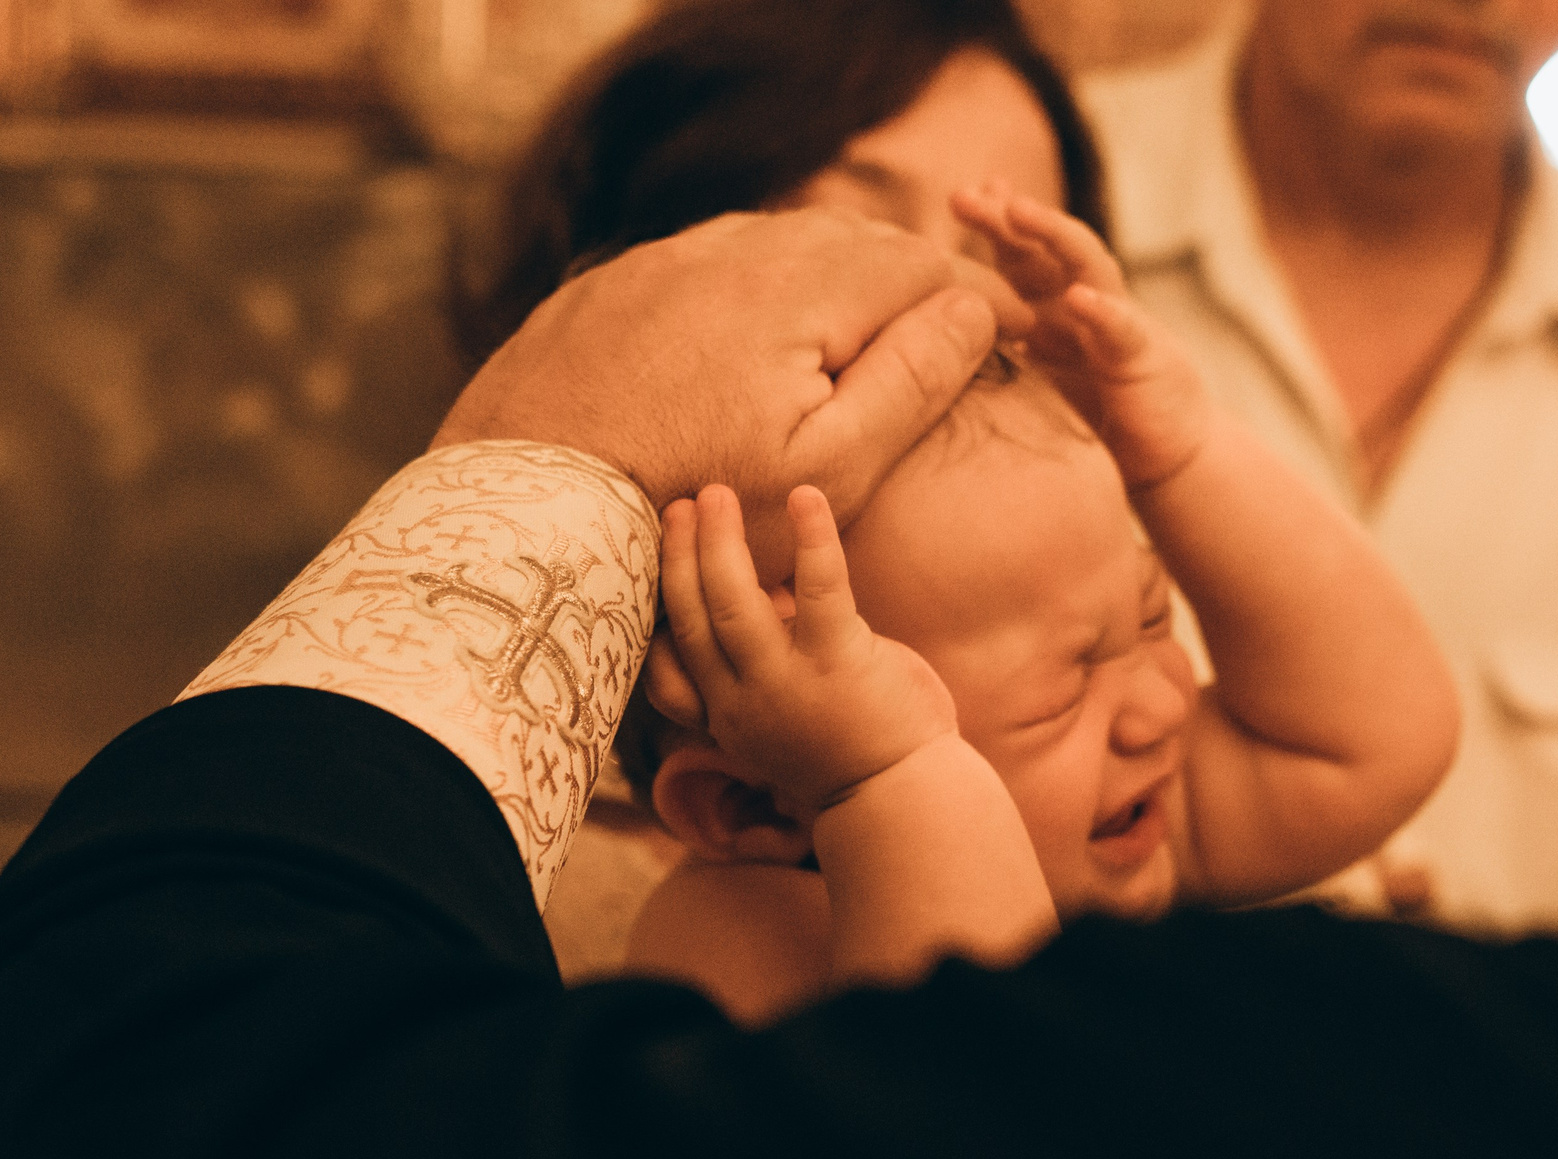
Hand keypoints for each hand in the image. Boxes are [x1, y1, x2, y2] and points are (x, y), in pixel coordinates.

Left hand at [436, 208, 1033, 574]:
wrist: (527, 517)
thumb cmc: (691, 510)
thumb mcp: (829, 466)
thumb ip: (912, 379)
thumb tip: (975, 306)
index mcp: (796, 289)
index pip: (919, 266)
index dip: (984, 295)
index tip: (1031, 329)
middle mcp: (728, 252)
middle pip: (853, 241)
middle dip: (916, 277)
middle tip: (963, 321)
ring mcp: (659, 265)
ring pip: (777, 243)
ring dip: (838, 275)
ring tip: (877, 321)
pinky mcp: (606, 290)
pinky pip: (706, 264)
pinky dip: (759, 285)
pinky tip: (767, 329)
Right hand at [657, 482, 956, 810]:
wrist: (902, 804)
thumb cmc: (851, 760)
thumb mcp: (784, 724)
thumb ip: (767, 668)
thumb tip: (774, 597)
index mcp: (727, 719)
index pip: (666, 667)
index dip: (652, 615)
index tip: (648, 567)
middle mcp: (744, 703)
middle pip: (691, 619)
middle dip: (678, 557)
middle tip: (677, 506)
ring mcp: (787, 683)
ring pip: (732, 602)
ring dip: (718, 542)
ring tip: (715, 494)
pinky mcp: (839, 662)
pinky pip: (819, 587)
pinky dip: (812, 537)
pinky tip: (807, 495)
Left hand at [951, 182, 1210, 488]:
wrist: (1171, 458)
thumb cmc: (1094, 423)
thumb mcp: (1030, 388)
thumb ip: (992, 364)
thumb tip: (919, 355)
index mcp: (1051, 312)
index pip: (1015, 258)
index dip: (989, 227)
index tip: (956, 198)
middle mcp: (1082, 306)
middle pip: (1042, 249)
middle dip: (1006, 217)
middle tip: (965, 196)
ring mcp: (1115, 325)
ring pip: (1086, 265)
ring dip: (1053, 235)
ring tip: (1019, 212)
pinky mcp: (1144, 358)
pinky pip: (1122, 328)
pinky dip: (1102, 311)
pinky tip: (1079, 299)